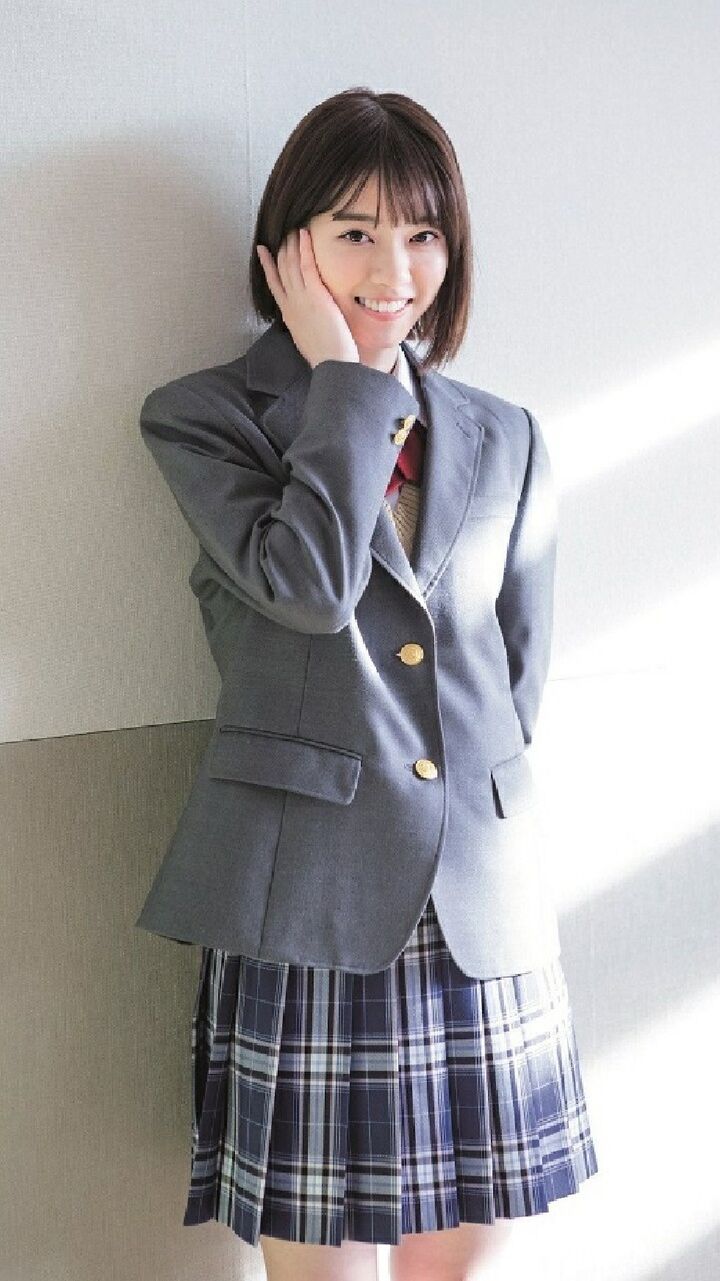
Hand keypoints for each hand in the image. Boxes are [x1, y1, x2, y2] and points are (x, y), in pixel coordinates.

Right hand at [256, 228, 359, 368]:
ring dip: (291, 244)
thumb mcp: (307, 340)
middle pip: (280, 270)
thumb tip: (304, 322)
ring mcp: (302, 298)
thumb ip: (304, 325)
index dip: (268, 265)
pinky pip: (307, 266)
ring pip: (291, 264)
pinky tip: (304, 234)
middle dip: (280, 249)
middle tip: (281, 231)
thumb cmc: (325, 357)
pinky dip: (304, 248)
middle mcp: (291, 304)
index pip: (274, 284)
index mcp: (288, 315)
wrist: (333, 365)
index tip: (263, 250)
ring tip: (292, 227)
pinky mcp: (316, 295)